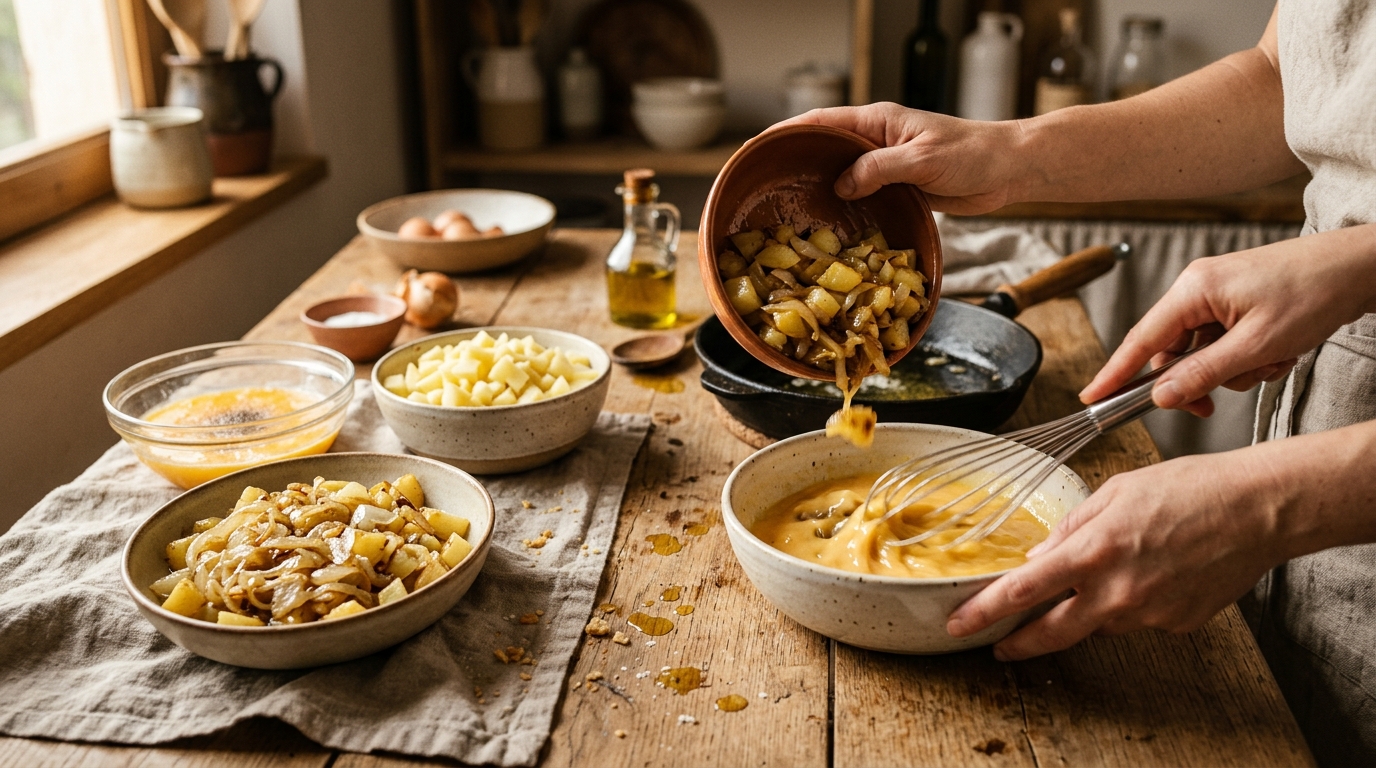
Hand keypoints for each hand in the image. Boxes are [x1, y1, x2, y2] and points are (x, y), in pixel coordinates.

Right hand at [777, 103, 1025, 214]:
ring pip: (841, 173)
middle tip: (763, 183)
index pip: (821, 121)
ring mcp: (885, 164)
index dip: (787, 132)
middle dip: (795, 161)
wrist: (1006, 171)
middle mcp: (875, 140)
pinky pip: (862, 194)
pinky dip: (844, 205)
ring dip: (819, 187)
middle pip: (825, 148)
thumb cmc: (970, 155)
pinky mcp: (896, 186)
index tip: (758, 147)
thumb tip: (841, 185)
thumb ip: (878, 169)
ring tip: (787, 206)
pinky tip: (828, 222)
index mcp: (877, 121)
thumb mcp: (920, 160)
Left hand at [945, 449, 1288, 659]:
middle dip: (1018, 644)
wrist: (1258, 508)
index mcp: (1094, 550)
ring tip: (1119, 566)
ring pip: (1100, 620)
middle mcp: (1117, 590)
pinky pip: (1139, 617)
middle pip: (1051, 632)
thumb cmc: (1191, 488)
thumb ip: (1072, 527)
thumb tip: (1040, 557)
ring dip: (1090, 605)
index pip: (1022, 591)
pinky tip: (1156, 570)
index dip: (985, 612)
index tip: (961, 622)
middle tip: (998, 647)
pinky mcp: (1177, 624)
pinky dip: (1135, 599)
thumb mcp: (1116, 491)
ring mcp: (1149, 613)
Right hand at [1079, 225, 1375, 416]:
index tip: (1091, 396)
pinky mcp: (1236, 305)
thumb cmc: (1314, 291)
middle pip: (1171, 352)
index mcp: (1193, 289)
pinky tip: (1276, 353)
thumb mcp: (1258, 345)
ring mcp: (1217, 296)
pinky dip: (1247, 360)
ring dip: (1232, 371)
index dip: (1114, 372)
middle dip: (1198, 380)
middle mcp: (1197, 289)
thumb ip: (1204, 374)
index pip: (1141, 339)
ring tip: (1271, 360)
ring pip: (1201, 355)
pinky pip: (1223, 346)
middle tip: (1215, 402)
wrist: (1359, 266)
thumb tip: (1161, 396)